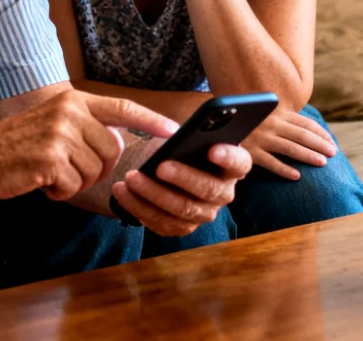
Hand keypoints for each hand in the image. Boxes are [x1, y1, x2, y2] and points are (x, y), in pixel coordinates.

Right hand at [0, 90, 177, 201]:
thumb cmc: (16, 144)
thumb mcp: (53, 121)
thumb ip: (85, 126)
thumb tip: (119, 141)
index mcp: (73, 101)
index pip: (122, 108)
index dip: (150, 120)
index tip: (172, 130)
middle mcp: (69, 112)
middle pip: (113, 149)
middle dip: (98, 168)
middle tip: (70, 170)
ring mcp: (59, 134)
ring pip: (95, 170)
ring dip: (76, 181)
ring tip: (50, 173)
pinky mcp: (50, 158)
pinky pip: (74, 186)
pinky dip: (60, 192)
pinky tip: (41, 181)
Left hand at [112, 142, 251, 236]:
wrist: (166, 170)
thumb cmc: (180, 148)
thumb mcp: (186, 137)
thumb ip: (188, 136)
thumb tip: (174, 134)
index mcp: (233, 166)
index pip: (240, 163)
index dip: (228, 157)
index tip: (212, 149)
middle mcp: (223, 193)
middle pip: (208, 189)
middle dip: (183, 177)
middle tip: (159, 166)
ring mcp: (204, 213)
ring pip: (183, 209)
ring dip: (153, 194)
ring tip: (131, 177)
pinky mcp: (182, 227)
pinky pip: (162, 223)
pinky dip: (139, 208)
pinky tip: (122, 193)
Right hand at [242, 107, 336, 179]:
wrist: (219, 124)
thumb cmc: (247, 121)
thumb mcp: (265, 114)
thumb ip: (283, 119)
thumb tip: (307, 129)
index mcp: (277, 113)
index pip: (305, 123)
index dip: (321, 132)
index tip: (332, 142)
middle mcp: (271, 124)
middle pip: (302, 135)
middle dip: (320, 144)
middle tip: (333, 153)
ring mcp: (261, 138)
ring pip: (290, 148)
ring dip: (308, 155)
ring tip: (322, 163)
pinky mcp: (250, 152)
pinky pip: (270, 163)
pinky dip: (284, 169)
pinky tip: (296, 176)